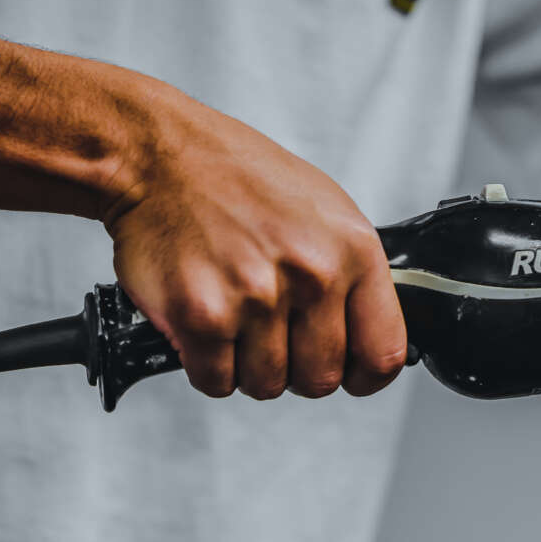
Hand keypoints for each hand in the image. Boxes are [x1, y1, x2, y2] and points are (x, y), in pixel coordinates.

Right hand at [102, 91, 406, 399]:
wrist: (158, 156)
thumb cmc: (237, 179)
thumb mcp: (325, 211)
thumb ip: (351, 275)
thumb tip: (364, 333)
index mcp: (352, 250)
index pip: (382, 354)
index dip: (364, 377)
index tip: (349, 374)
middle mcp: (311, 274)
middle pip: (321, 379)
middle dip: (296, 370)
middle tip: (272, 337)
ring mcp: (256, 298)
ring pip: (267, 385)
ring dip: (248, 367)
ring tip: (235, 320)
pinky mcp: (202, 318)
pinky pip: (216, 382)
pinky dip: (207, 367)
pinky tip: (205, 326)